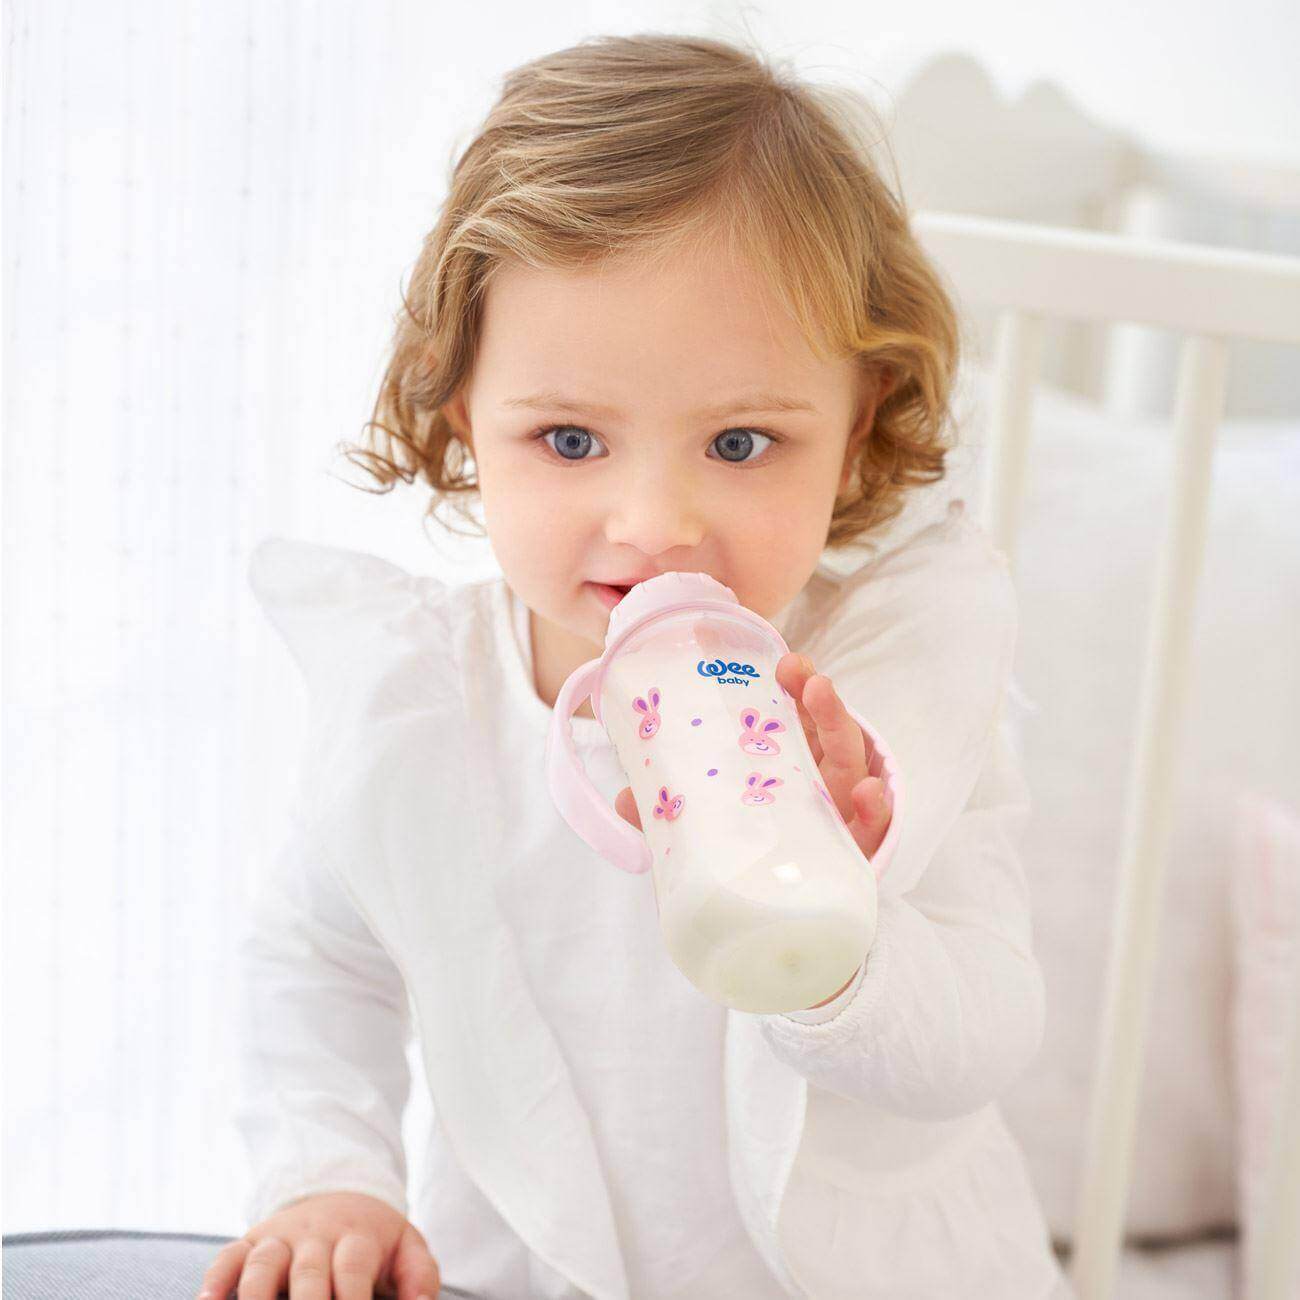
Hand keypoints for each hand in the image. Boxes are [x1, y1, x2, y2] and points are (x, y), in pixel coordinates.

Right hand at [196, 1191, 440, 1299]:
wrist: (343, 1191)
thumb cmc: (375, 1238)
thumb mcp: (407, 1248)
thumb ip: (420, 1277)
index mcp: (357, 1238)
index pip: (352, 1270)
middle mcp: (316, 1235)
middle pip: (308, 1272)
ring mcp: (281, 1237)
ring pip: (264, 1263)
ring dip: (256, 1294)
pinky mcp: (253, 1240)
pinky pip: (229, 1255)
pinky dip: (216, 1277)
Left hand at [614, 652, 891, 861]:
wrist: (804, 917)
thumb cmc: (767, 853)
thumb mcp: (725, 826)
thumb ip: (681, 810)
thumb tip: (626, 796)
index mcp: (794, 765)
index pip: (796, 717)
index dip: (790, 685)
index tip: (777, 660)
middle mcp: (823, 779)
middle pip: (824, 727)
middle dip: (812, 692)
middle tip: (795, 669)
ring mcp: (844, 810)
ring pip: (849, 760)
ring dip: (836, 721)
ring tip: (821, 692)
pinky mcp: (857, 849)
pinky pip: (872, 827)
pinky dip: (873, 807)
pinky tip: (866, 793)